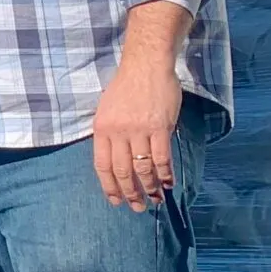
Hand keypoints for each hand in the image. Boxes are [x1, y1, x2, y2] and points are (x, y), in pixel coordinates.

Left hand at [93, 57, 181, 209]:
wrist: (146, 65)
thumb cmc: (126, 86)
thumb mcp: (107, 109)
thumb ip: (110, 135)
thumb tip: (116, 161)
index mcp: (101, 129)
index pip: (102, 166)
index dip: (109, 186)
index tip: (115, 201)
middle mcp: (118, 132)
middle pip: (122, 171)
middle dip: (130, 193)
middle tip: (138, 207)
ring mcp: (139, 130)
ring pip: (143, 168)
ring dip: (150, 187)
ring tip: (155, 199)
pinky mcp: (160, 127)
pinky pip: (162, 158)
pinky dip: (166, 174)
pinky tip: (169, 183)